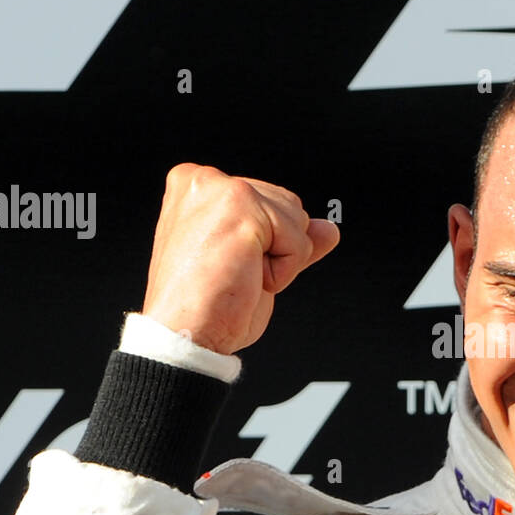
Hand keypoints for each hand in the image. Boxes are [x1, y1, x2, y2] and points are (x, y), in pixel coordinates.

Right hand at [141, 163, 340, 354]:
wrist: (184, 335)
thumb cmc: (208, 307)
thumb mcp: (255, 264)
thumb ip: (289, 238)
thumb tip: (329, 229)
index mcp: (197, 187)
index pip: (270, 202)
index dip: (266, 243)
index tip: (226, 265)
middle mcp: (204, 179)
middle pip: (288, 205)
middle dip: (275, 248)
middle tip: (233, 273)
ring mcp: (221, 190)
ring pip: (297, 220)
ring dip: (280, 260)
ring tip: (237, 275)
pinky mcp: (242, 207)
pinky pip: (299, 241)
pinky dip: (284, 271)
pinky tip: (246, 279)